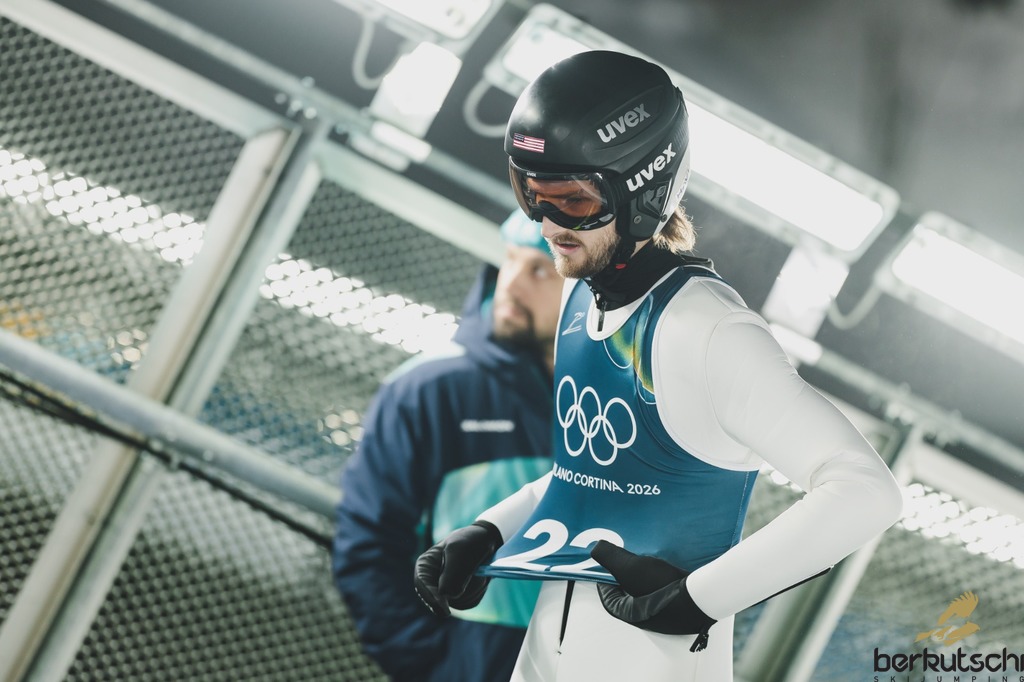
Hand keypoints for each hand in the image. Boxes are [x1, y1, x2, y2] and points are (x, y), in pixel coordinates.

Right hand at [414, 521, 502, 617]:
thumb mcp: (461, 550)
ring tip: (479, 571)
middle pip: (440, 598)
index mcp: (426, 565)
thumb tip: (446, 595)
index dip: (431, 598)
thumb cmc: (471, 540)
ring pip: (457, 602)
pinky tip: (481, 577)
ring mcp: (446, 590)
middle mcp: (433, 580)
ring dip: (473, 589)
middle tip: (478, 579)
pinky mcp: (460, 596)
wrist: (487, 540)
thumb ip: (453, 572)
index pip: (422, 584)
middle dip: (461, 591)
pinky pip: (468, 602)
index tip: (445, 609)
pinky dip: (478, 592)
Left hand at [591, 541, 714, 641]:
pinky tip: (668, 565)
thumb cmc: (661, 586)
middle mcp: (647, 616)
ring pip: (649, 591)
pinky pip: (666, 590)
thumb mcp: (628, 567)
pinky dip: (663, 577)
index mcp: (630, 613)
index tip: (604, 567)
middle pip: (629, 594)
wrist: (702, 595)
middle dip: (625, 576)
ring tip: (647, 558)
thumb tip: (595, 549)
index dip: (604, 581)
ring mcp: (666, 614)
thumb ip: (609, 557)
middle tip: (626, 559)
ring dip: (646, 575)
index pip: (609, 598)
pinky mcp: (681, 605)